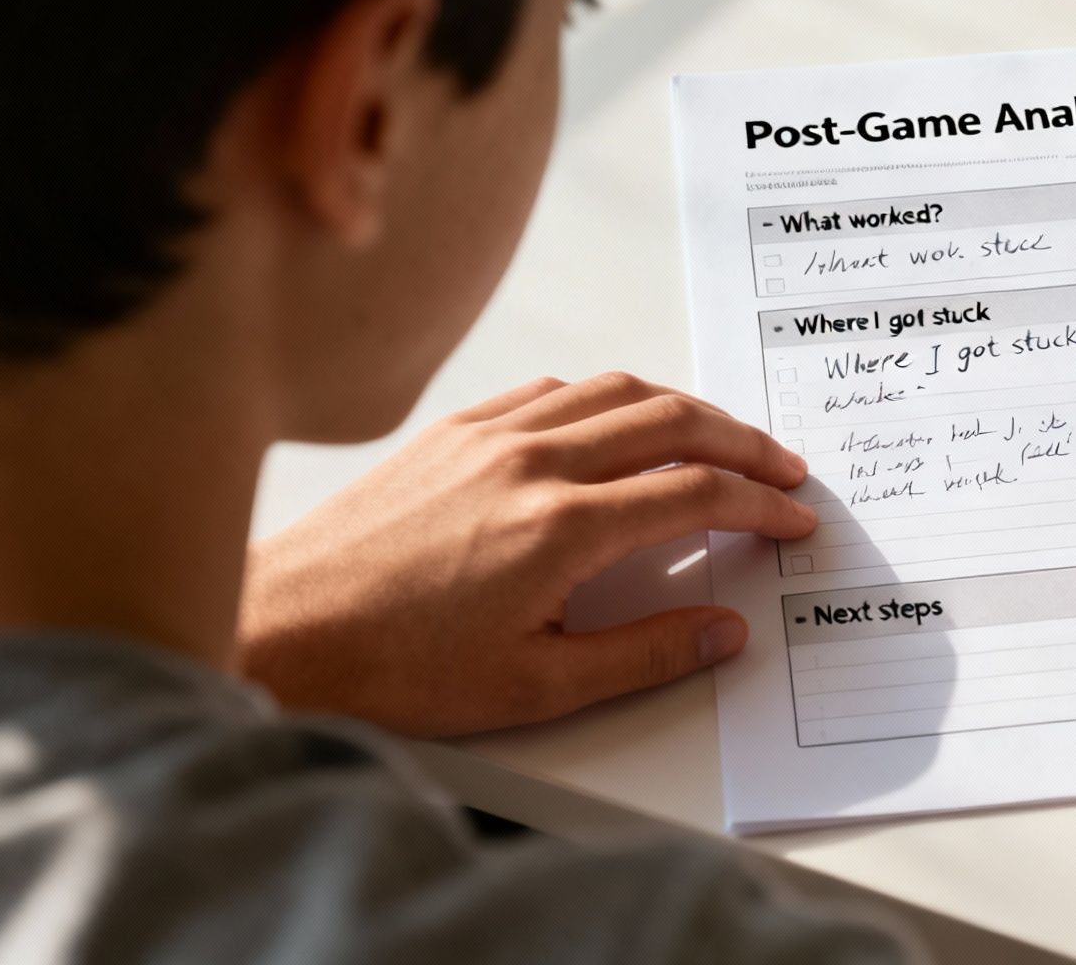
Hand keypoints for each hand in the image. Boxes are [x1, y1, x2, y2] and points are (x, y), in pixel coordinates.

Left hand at [237, 373, 816, 737]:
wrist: (282, 631)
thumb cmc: (396, 666)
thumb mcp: (536, 687)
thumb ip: (645, 653)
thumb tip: (724, 630)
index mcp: (561, 528)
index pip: (695, 493)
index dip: (760, 504)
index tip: (793, 518)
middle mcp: (532, 462)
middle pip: (671, 420)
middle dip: (743, 441)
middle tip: (782, 468)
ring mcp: (488, 435)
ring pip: (614, 389)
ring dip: (682, 406)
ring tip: (719, 438)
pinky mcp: (452, 431)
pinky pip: (551, 389)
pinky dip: (606, 397)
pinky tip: (618, 424)